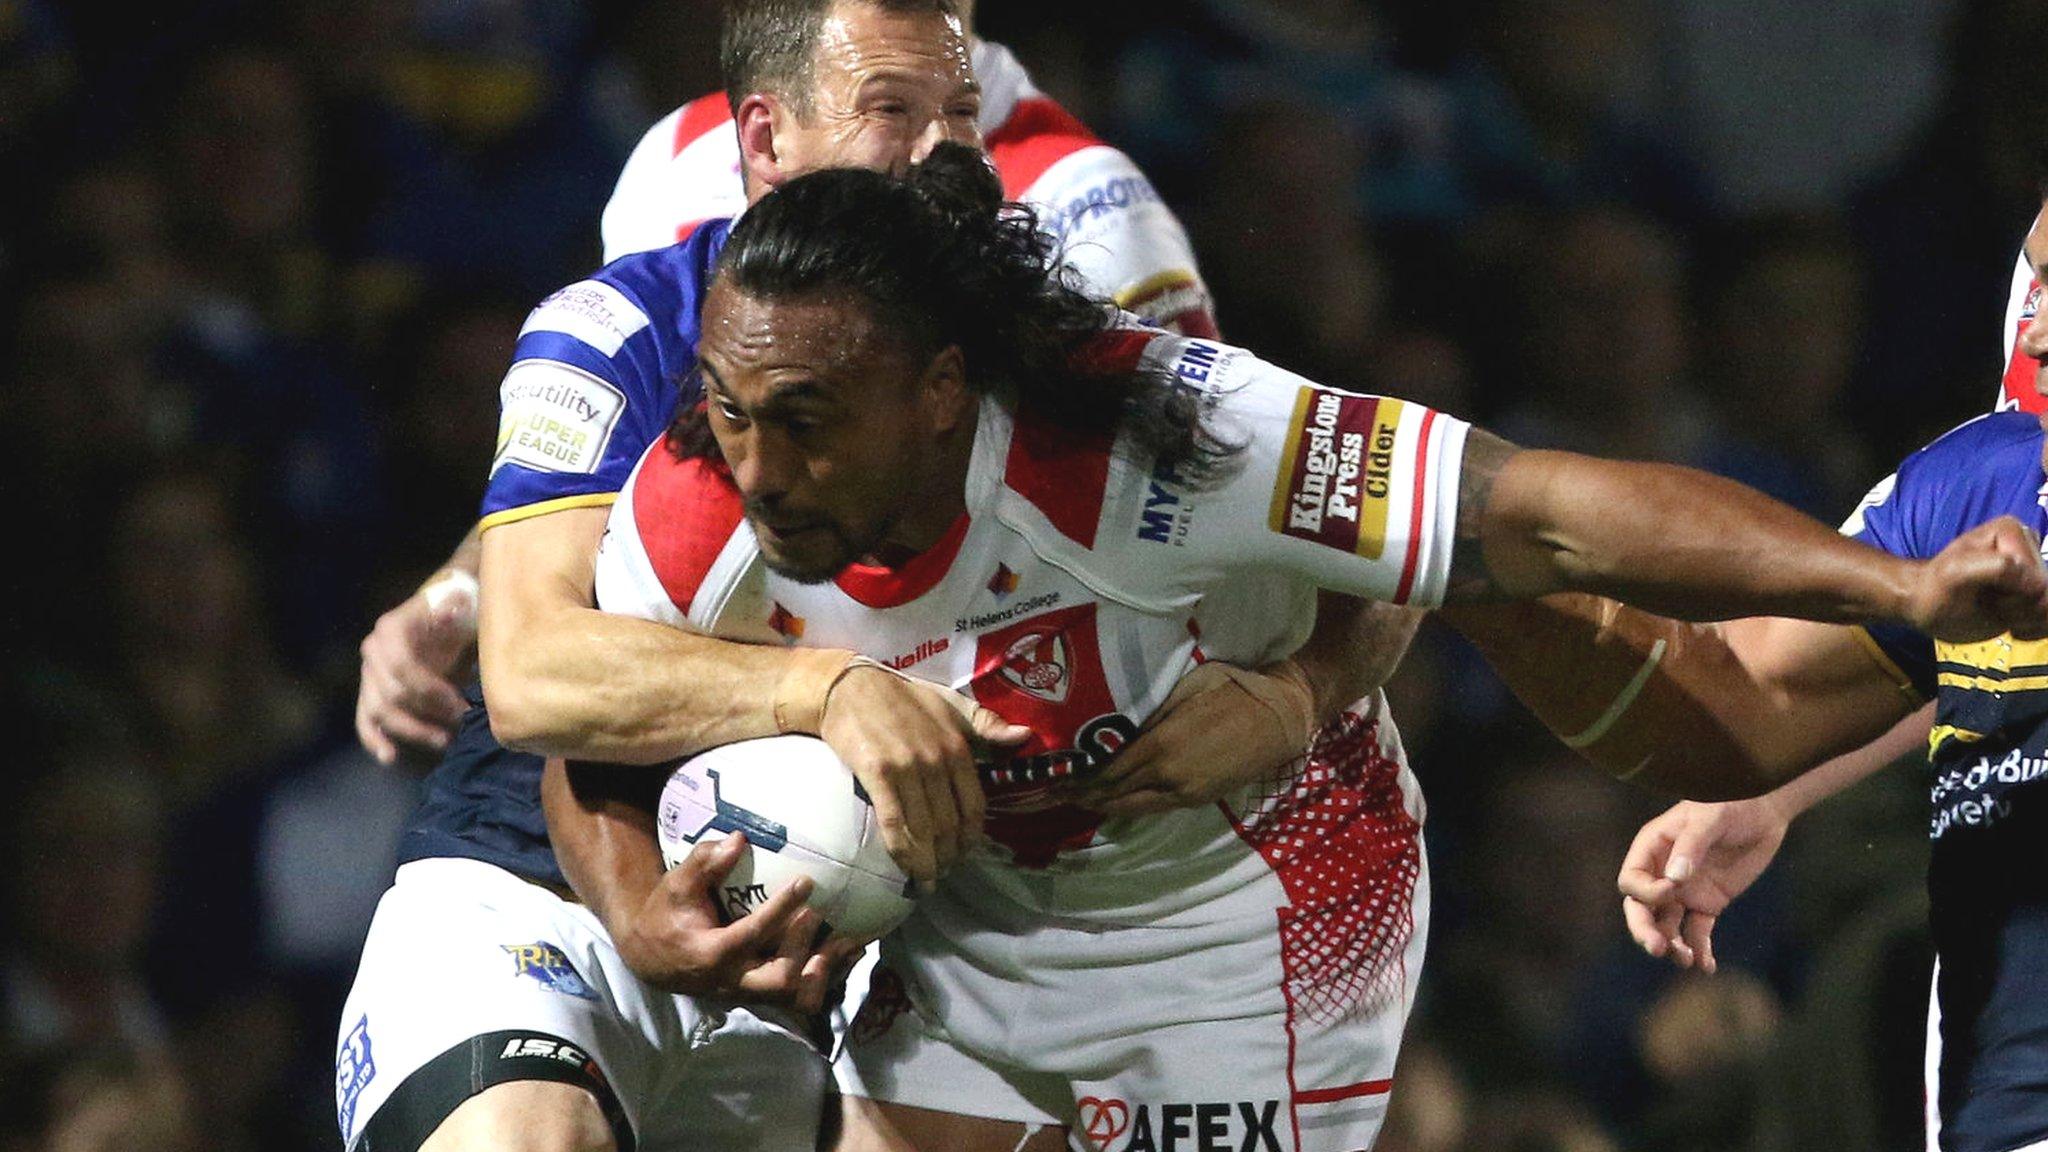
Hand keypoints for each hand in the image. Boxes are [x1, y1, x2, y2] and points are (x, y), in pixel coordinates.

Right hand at [356, 584, 475, 763]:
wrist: (445, 612)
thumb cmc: (456, 610)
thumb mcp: (460, 604)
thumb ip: (456, 608)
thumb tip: (452, 611)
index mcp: (389, 629)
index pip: (403, 667)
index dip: (432, 690)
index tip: (462, 704)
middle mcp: (372, 652)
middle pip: (393, 694)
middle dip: (428, 713)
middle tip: (461, 722)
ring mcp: (368, 675)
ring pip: (380, 712)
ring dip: (412, 730)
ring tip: (444, 741)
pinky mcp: (370, 695)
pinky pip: (365, 721)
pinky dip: (375, 740)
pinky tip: (390, 757)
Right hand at [611, 834, 860, 1011]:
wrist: (654, 960)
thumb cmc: (668, 916)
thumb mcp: (676, 886)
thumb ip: (704, 863)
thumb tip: (738, 839)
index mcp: (712, 954)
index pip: (751, 934)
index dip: (781, 909)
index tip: (806, 881)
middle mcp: (733, 981)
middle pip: (779, 980)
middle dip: (804, 948)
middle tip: (819, 915)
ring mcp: (749, 993)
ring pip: (795, 997)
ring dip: (826, 970)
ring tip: (850, 940)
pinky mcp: (762, 995)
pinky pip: (800, 997)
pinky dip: (828, 977)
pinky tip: (848, 952)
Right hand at [819, 665, 1031, 886]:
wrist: (851, 687)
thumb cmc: (904, 697)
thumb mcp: (953, 704)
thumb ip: (988, 724)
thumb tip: (1027, 736)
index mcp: (958, 747)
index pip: (975, 806)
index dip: (972, 838)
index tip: (966, 855)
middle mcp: (937, 761)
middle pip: (950, 824)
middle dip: (949, 856)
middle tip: (943, 872)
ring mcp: (907, 769)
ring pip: (924, 829)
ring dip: (928, 862)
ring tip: (927, 879)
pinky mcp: (877, 774)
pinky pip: (893, 822)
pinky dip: (902, 851)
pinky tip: (906, 869)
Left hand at [1071, 660, 1313, 816]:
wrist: (1281, 718)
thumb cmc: (1234, 690)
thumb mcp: (1186, 688)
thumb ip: (1151, 712)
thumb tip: (1118, 728)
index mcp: (1163, 744)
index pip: (1110, 769)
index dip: (1081, 777)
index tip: (1056, 778)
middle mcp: (1169, 775)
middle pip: (1115, 794)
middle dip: (1084, 796)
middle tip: (1054, 795)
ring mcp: (1185, 792)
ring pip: (1133, 807)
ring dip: (1104, 805)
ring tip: (1078, 801)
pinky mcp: (1199, 799)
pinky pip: (1154, 807)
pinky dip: (1130, 806)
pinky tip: (1115, 802)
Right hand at [1617, 797, 1790, 972]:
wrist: (1764, 811)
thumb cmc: (1731, 803)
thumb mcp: (1710, 817)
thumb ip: (1691, 845)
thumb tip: (1674, 880)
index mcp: (1652, 849)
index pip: (1632, 881)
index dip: (1646, 892)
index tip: (1673, 890)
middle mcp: (1662, 873)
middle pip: (1641, 910)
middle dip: (1645, 931)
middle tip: (1657, 948)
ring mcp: (1684, 891)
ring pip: (1667, 926)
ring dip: (1672, 946)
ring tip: (1686, 960)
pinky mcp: (1708, 904)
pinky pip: (1697, 932)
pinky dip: (1700, 950)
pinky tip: (1706, 966)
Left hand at [1906, 516, 2047, 641]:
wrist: (1928, 608)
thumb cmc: (1936, 589)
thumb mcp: (1956, 573)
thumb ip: (1997, 568)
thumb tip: (2037, 583)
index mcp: (2012, 531)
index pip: (2035, 577)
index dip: (2011, 594)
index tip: (1982, 592)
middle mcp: (2029, 547)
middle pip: (2046, 593)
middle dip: (2018, 608)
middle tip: (1988, 603)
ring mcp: (2035, 572)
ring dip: (2026, 620)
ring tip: (1998, 612)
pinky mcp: (2036, 594)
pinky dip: (2032, 629)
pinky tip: (2009, 625)